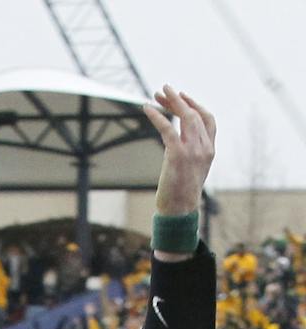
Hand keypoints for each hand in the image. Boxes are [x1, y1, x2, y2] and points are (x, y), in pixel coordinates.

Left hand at [144, 85, 215, 216]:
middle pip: (194, 114)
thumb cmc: (181, 195)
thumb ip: (192, 156)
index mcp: (210, 150)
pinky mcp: (177, 155)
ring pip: (185, 117)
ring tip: (157, 93)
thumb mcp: (192, 171)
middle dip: (179, 100)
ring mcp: (193, 151)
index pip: (208, 119)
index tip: (182, 97)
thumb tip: (179, 148)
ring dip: (171, 102)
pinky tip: (147, 109)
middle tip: (164, 90)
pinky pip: (167, 129)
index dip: (196, 105)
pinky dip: (157, 116)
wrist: (180, 211)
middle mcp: (205, 147)